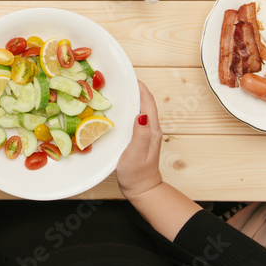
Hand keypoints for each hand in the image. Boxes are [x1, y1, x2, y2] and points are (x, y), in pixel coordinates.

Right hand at [116, 81, 162, 199]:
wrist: (142, 190)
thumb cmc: (137, 174)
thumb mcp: (136, 154)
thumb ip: (140, 135)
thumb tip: (140, 114)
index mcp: (151, 130)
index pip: (147, 102)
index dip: (139, 87)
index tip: (126, 75)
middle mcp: (150, 129)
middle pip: (144, 102)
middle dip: (133, 88)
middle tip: (116, 79)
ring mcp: (145, 133)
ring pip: (139, 109)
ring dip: (129, 98)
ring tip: (114, 89)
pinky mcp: (139, 138)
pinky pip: (134, 118)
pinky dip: (126, 109)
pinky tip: (115, 109)